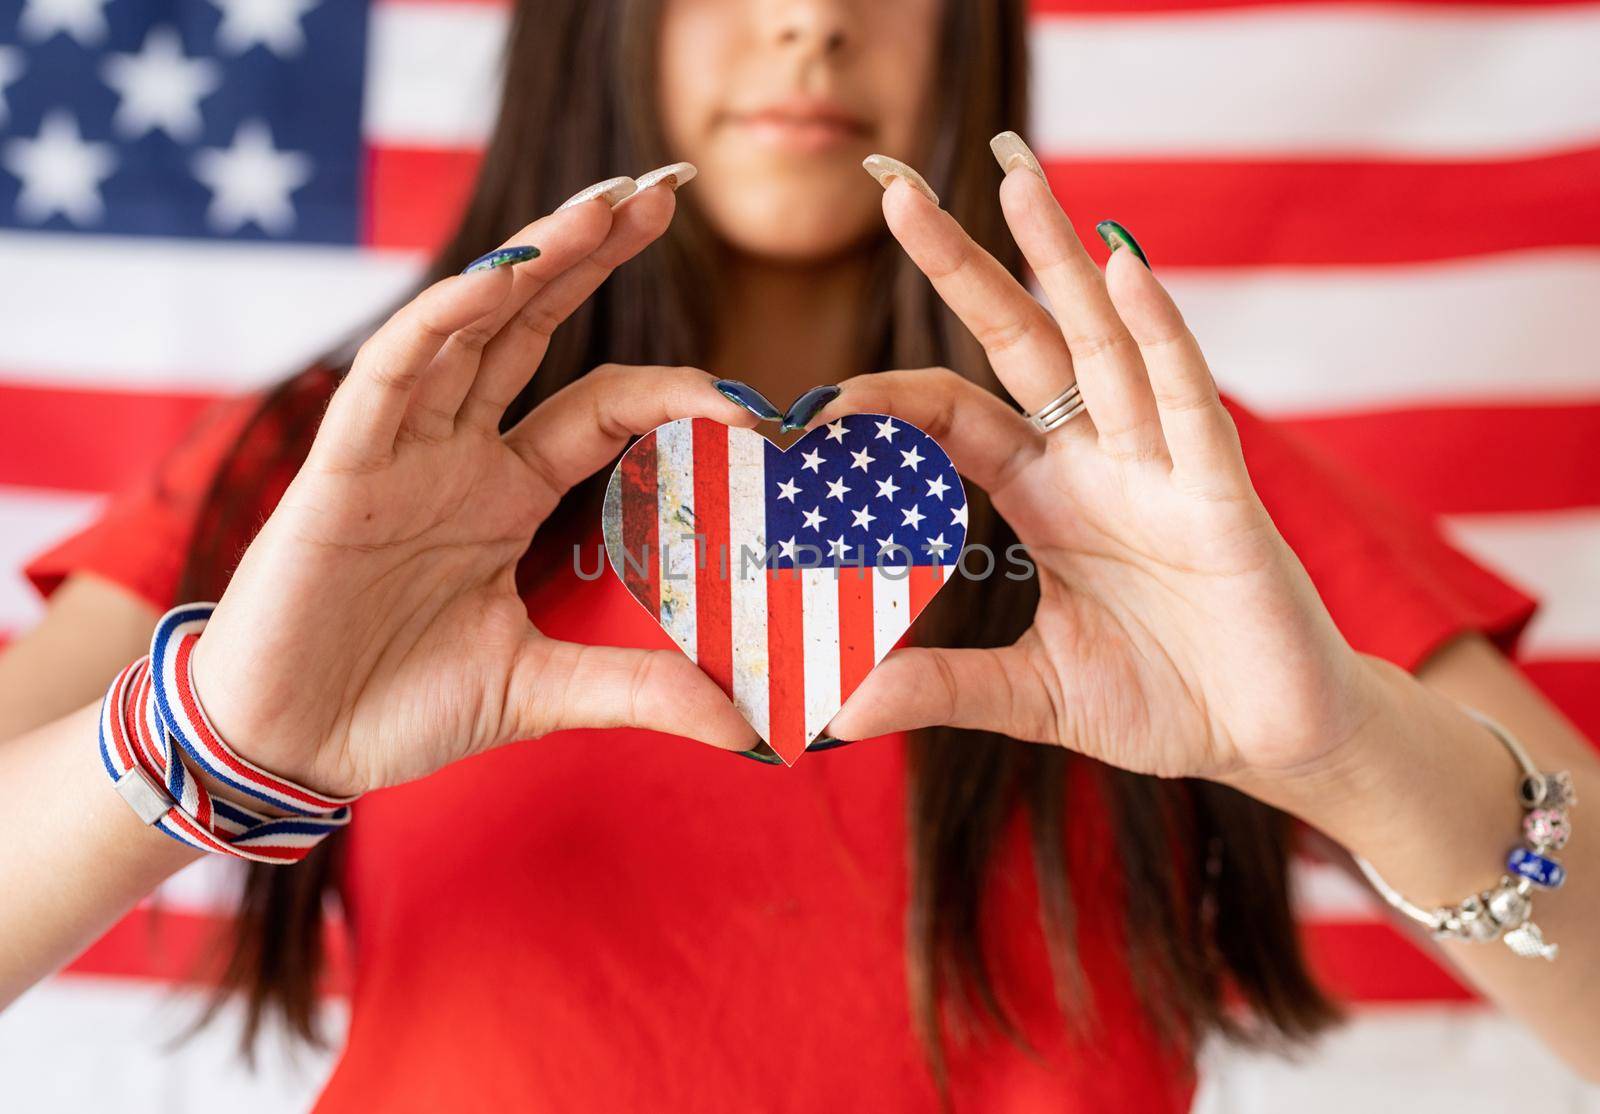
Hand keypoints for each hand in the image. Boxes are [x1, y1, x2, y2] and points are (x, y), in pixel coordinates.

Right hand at [190, 186, 758, 797]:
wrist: (290, 748)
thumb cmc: (398, 708)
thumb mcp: (539, 691)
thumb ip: (636, 689)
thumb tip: (744, 726)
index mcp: (506, 492)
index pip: (602, 408)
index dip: (672, 392)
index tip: (751, 405)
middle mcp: (457, 453)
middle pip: (534, 328)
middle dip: (593, 255)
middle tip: (664, 188)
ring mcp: (398, 451)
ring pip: (469, 327)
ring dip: (532, 260)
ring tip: (604, 202)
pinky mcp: (338, 468)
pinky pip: (390, 376)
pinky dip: (438, 324)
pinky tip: (496, 281)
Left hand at [819, 155, 1377, 783]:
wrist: (1270, 736)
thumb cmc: (1163, 699)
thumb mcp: (1032, 694)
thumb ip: (942, 688)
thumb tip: (837, 709)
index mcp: (1046, 496)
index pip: (953, 417)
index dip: (887, 401)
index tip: (809, 407)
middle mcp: (1098, 462)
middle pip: (1022, 341)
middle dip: (965, 267)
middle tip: (898, 191)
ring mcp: (1161, 468)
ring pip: (1104, 344)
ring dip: (1061, 260)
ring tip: (1017, 176)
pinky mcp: (1223, 495)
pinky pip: (1187, 401)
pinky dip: (1159, 335)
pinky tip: (1124, 269)